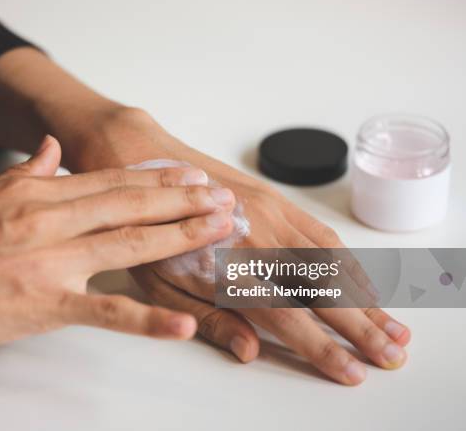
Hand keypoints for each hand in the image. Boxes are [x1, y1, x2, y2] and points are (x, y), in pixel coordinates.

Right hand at [0, 135, 236, 349]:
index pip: (113, 180)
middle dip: (183, 200)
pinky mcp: (48, 304)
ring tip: (219, 232)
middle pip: (131, 205)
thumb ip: (31, 171)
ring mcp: (54, 262)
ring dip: (180, 237)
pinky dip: (147, 319)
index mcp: (41, 193)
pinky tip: (183, 322)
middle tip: (224, 197)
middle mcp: (53, 220)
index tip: (192, 175)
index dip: (157, 178)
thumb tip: (55, 149)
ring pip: (129, 245)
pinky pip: (106, 311)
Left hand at [70, 109, 411, 384]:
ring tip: (393, 325)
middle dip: (362, 327)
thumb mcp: (160, 285)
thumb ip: (208, 318)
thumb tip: (249, 350)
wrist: (139, 160)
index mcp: (228, 267)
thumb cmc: (144, 229)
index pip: (288, 317)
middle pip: (322, 290)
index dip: (322, 348)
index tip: (351, 371)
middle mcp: (258, 238)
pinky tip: (362, 280)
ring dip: (366, 297)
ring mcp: (271, 213)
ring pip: (331, 261)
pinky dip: (347, 261)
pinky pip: (321, 232)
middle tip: (392, 354)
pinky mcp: (273, 196)